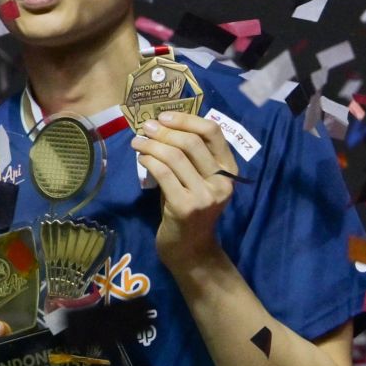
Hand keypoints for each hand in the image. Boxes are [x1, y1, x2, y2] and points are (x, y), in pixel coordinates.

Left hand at [130, 110, 237, 266]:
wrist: (190, 250)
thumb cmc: (188, 210)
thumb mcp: (196, 180)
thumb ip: (189, 157)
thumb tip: (161, 125)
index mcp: (229, 171)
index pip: (213, 132)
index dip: (187, 119)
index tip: (164, 116)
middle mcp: (221, 182)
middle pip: (191, 142)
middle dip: (163, 131)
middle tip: (144, 128)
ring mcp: (205, 196)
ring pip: (175, 156)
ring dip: (151, 144)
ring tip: (137, 142)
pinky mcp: (185, 207)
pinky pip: (163, 173)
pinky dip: (148, 161)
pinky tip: (140, 159)